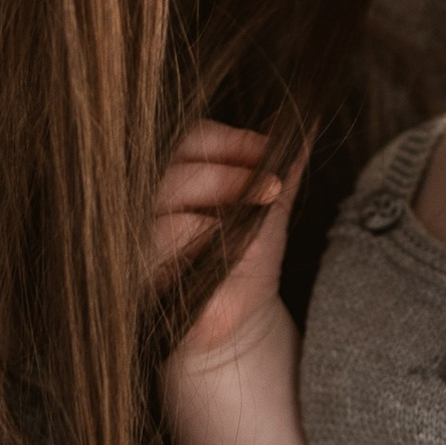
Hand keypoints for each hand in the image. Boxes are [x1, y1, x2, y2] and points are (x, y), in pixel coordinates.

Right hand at [156, 123, 291, 378]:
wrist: (235, 323)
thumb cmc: (247, 261)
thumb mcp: (271, 210)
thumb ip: (285, 166)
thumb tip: (309, 121)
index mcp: (182, 173)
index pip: (195, 139)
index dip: (234, 141)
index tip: (272, 150)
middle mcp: (153, 200)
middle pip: (177, 169)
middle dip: (228, 176)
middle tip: (271, 189)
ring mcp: (140, 237)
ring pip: (164, 209)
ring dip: (213, 214)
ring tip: (250, 226)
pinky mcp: (136, 274)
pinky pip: (156, 253)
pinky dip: (195, 248)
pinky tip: (224, 255)